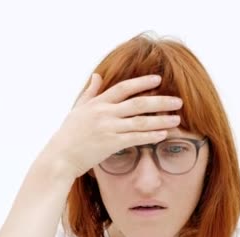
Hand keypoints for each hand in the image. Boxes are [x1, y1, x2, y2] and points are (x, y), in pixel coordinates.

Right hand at [45, 73, 182, 178]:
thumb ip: (90, 92)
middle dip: (160, 101)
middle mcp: (104, 113)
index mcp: (98, 103)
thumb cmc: (68, 134)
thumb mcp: (78, 109)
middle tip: (178, 101)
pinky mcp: (111, 144)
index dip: (142, 82)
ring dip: (161, 120)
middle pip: (138, 103)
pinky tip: (163, 134)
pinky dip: (151, 136)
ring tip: (176, 119)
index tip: (158, 79)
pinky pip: (136, 138)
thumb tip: (97, 75)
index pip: (124, 88)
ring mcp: (108, 128)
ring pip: (140, 121)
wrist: (60, 157)